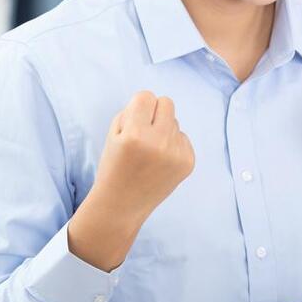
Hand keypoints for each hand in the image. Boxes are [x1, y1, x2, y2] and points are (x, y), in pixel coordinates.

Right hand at [93, 91, 195, 224]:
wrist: (121, 205)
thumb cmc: (114, 166)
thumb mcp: (113, 135)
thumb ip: (132, 112)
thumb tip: (156, 103)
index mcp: (135, 134)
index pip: (146, 96)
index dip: (138, 106)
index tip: (133, 120)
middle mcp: (158, 143)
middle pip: (167, 103)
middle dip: (155, 112)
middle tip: (143, 130)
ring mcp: (176, 154)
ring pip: (175, 122)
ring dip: (163, 131)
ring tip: (149, 152)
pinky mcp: (188, 163)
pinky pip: (183, 138)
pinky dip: (173, 146)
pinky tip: (160, 162)